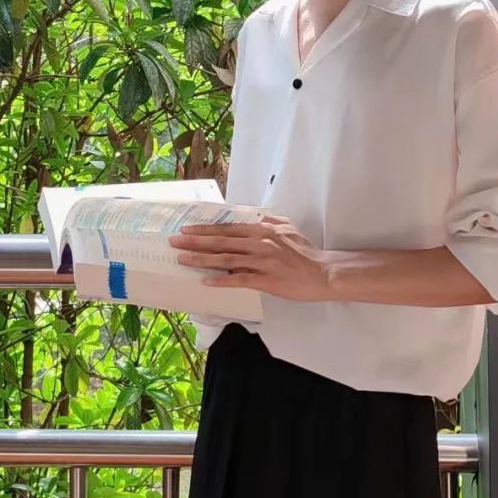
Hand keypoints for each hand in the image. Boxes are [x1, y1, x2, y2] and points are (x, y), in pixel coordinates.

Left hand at [168, 215, 331, 300]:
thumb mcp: (287, 227)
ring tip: (182, 259)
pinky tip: (205, 281)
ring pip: (225, 259)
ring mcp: (262, 261)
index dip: (205, 229)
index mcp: (263, 229)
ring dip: (201, 259)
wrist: (323, 272)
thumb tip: (247, 216)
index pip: (228, 227)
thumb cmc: (305, 252)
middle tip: (174, 242)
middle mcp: (260, 242)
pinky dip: (221, 280)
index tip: (186, 229)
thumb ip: (266, 221)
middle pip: (221, 241)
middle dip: (195, 241)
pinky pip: (238, 279)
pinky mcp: (266, 280)